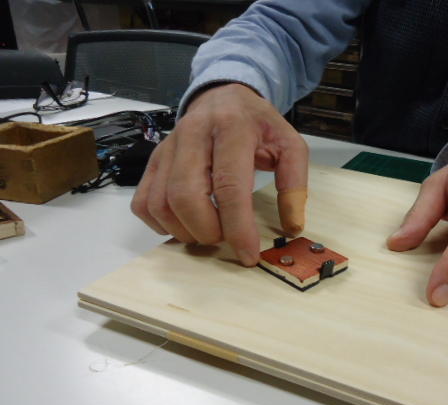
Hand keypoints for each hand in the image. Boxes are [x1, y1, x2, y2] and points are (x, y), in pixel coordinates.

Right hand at [131, 83, 308, 265]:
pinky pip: (143, 202)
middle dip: (207, 231)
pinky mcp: (153, 160)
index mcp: (232, 127)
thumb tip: (292, 226)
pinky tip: (185, 225)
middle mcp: (193, 134)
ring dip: (185, 231)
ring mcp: (168, 147)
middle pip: (186, 196)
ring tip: (209, 233)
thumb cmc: (257, 124)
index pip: (229, 185)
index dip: (237, 227)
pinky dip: (161, 224)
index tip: (248, 254)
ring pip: (161, 202)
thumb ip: (294, 184)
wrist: (223, 96)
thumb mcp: (289, 145)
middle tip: (225, 238)